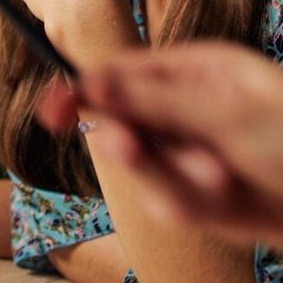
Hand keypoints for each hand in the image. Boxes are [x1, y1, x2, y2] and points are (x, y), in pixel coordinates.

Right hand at [62, 43, 282, 244]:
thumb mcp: (227, 113)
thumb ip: (155, 99)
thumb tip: (93, 82)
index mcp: (196, 72)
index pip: (122, 74)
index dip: (84, 91)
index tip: (52, 110)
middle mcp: (191, 111)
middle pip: (125, 126)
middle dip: (138, 148)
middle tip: (135, 149)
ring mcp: (198, 154)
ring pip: (146, 173)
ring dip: (175, 183)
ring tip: (221, 184)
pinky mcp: (207, 198)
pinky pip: (171, 205)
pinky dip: (194, 209)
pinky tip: (229, 205)